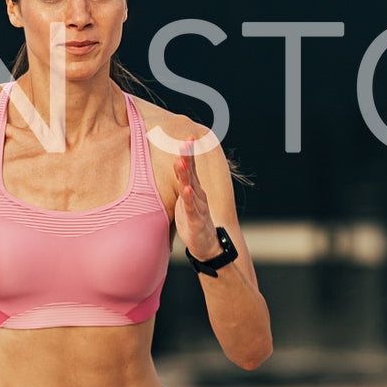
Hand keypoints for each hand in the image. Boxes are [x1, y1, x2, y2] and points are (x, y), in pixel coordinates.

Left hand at [174, 137, 217, 259]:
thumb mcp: (186, 202)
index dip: (189, 155)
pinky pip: (191, 208)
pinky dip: (188, 198)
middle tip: (185, 142)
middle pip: (192, 175)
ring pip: (190, 188)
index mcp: (195, 191)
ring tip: (181, 161)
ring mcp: (198, 208)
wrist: (207, 247)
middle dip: (188, 158)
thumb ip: (183, 186)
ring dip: (186, 175)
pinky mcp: (195, 221)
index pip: (191, 170)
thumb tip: (178, 171)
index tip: (187, 139)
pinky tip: (186, 189)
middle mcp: (198, 196)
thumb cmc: (194, 223)